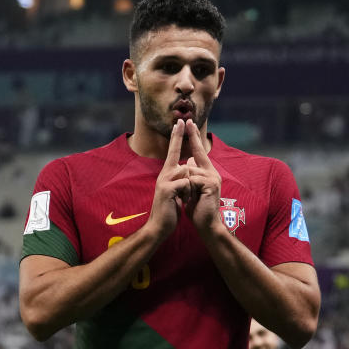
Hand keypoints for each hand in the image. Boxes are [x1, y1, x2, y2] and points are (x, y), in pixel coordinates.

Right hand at [148, 120, 190, 237]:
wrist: (159, 226)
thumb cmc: (169, 210)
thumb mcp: (176, 191)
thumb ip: (180, 178)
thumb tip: (186, 165)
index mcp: (167, 173)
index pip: (173, 150)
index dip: (177, 136)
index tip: (180, 121)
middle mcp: (164, 174)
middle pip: (181, 160)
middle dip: (188, 177)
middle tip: (181, 184)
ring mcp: (164, 180)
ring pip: (186, 171)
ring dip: (189, 188)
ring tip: (182, 199)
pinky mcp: (167, 189)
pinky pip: (185, 183)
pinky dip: (187, 193)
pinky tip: (180, 202)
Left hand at [183, 119, 222, 234]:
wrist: (206, 225)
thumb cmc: (198, 209)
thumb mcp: (192, 189)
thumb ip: (192, 174)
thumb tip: (190, 159)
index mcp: (208, 173)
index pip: (200, 151)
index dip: (194, 137)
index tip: (189, 122)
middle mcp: (213, 172)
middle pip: (197, 153)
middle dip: (193, 138)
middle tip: (185, 121)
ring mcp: (213, 178)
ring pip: (189, 168)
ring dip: (184, 182)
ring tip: (186, 197)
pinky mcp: (210, 185)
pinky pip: (192, 178)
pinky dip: (186, 188)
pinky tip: (189, 198)